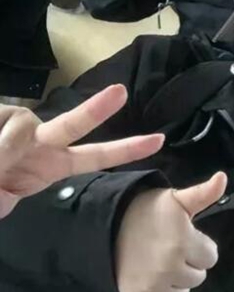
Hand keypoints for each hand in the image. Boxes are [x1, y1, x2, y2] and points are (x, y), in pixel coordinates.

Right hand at [0, 85, 163, 217]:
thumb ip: (2, 200)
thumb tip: (2, 197)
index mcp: (52, 163)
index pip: (95, 157)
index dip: (126, 150)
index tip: (159, 141)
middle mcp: (41, 139)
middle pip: (73, 124)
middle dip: (97, 109)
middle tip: (122, 92)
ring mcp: (19, 122)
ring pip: (21, 126)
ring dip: (2, 150)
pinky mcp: (2, 110)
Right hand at [115, 171, 226, 291]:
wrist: (107, 222)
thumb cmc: (147, 209)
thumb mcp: (177, 198)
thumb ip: (204, 193)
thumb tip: (223, 177)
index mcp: (183, 243)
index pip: (211, 257)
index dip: (201, 246)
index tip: (187, 237)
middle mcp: (169, 268)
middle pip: (198, 277)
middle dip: (190, 262)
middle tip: (173, 247)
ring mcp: (152, 285)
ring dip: (177, 278)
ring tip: (162, 259)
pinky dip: (158, 289)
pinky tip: (149, 271)